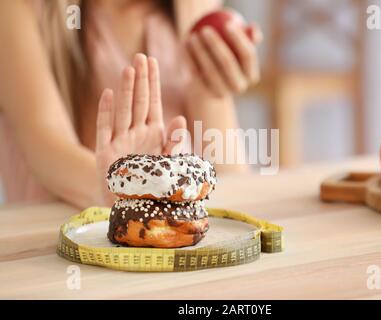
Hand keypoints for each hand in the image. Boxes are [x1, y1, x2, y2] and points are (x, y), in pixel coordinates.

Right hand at [95, 54, 186, 204]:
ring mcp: (120, 141)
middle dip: (140, 80)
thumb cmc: (153, 184)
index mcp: (153, 134)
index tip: (152, 61)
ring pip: (123, 110)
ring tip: (130, 69)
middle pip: (138, 102)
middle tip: (141, 56)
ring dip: (126, 90)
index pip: (153, 102)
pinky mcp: (106, 153)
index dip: (152, 82)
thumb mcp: (168, 164)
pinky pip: (105, 129)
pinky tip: (107, 94)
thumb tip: (180, 118)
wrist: (133, 207)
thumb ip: (174, 142)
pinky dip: (106, 112)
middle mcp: (136, 133)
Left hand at [186, 22, 261, 97]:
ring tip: (192, 36)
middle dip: (216, 44)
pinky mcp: (205, 93)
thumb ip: (248, 35)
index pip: (248, 55)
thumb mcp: (240, 45)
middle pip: (228, 63)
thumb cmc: (230, 55)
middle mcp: (239, 86)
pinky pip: (196, 74)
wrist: (210, 82)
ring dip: (200, 51)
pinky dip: (190, 58)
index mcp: (251, 75)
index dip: (239, 39)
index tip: (227, 23)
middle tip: (205, 29)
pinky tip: (184, 43)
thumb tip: (253, 28)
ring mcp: (222, 92)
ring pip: (210, 70)